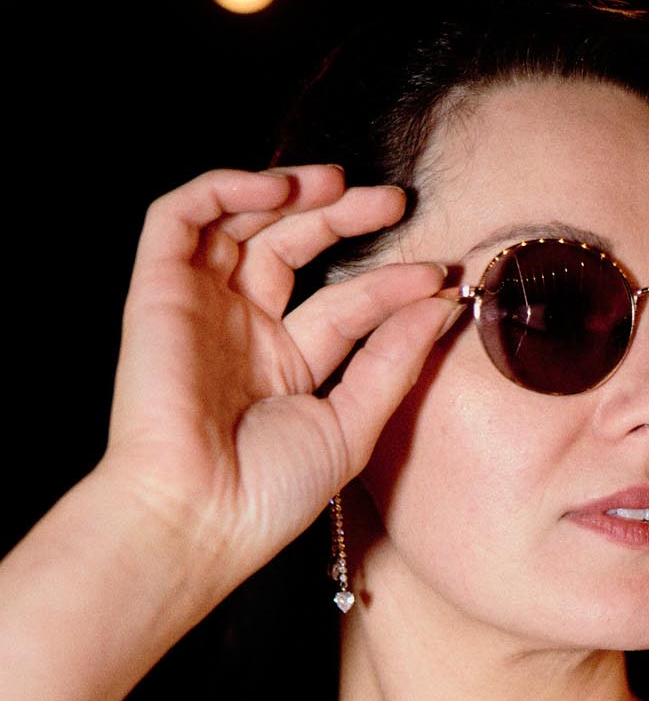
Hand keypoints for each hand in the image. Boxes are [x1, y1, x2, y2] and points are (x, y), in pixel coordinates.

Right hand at [101, 164, 452, 591]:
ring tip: (340, 183)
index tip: (438, 278)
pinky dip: (224, 189)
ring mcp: (200, 307)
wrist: (197, 516)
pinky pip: (179, 217)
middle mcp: (243, 330)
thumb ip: (393, 364)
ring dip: (288, 192)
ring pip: (241, 222)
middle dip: (343, 218)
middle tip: (394, 202)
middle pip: (294, 249)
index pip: (345, 305)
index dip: (390, 284)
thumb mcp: (350, 426)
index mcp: (288, 366)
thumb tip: (439, 305)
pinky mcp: (157, 290)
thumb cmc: (268, 494)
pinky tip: (278, 189)